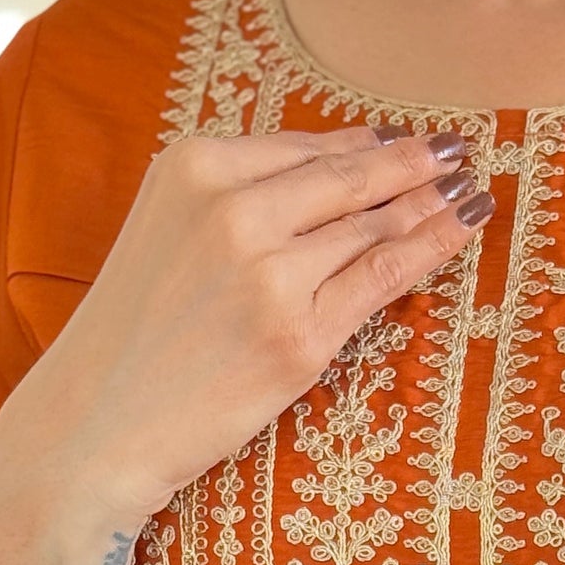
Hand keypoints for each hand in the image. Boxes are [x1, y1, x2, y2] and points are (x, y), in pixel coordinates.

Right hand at [0, 124, 488, 527]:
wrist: (95, 424)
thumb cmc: (133, 337)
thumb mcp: (168, 233)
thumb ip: (237, 196)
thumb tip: (334, 164)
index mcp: (194, 168)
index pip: (304, 149)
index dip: (365, 144)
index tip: (405, 140)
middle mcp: (233, 209)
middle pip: (348, 178)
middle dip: (413, 164)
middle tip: (456, 151)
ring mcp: (270, 275)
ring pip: (373, 226)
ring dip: (431, 205)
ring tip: (468, 193)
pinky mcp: (299, 337)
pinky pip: (383, 279)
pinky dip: (431, 248)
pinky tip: (463, 228)